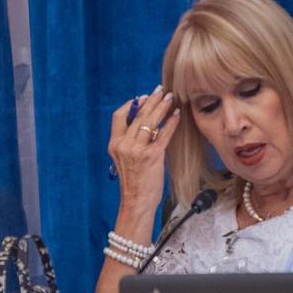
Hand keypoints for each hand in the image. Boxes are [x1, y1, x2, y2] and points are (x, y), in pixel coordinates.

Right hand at [107, 86, 181, 226]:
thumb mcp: (125, 159)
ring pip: (149, 122)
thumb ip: (131, 142)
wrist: (136, 202)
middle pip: (137, 115)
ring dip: (162, 107)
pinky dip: (171, 123)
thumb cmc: (134, 182)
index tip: (142, 97)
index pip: (119, 116)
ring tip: (171, 98)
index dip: (131, 104)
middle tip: (161, 90)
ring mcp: (137, 151)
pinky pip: (163, 135)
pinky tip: (177, 115)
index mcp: (114, 145)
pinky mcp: (151, 157)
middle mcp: (123, 145)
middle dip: (151, 100)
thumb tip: (146, 124)